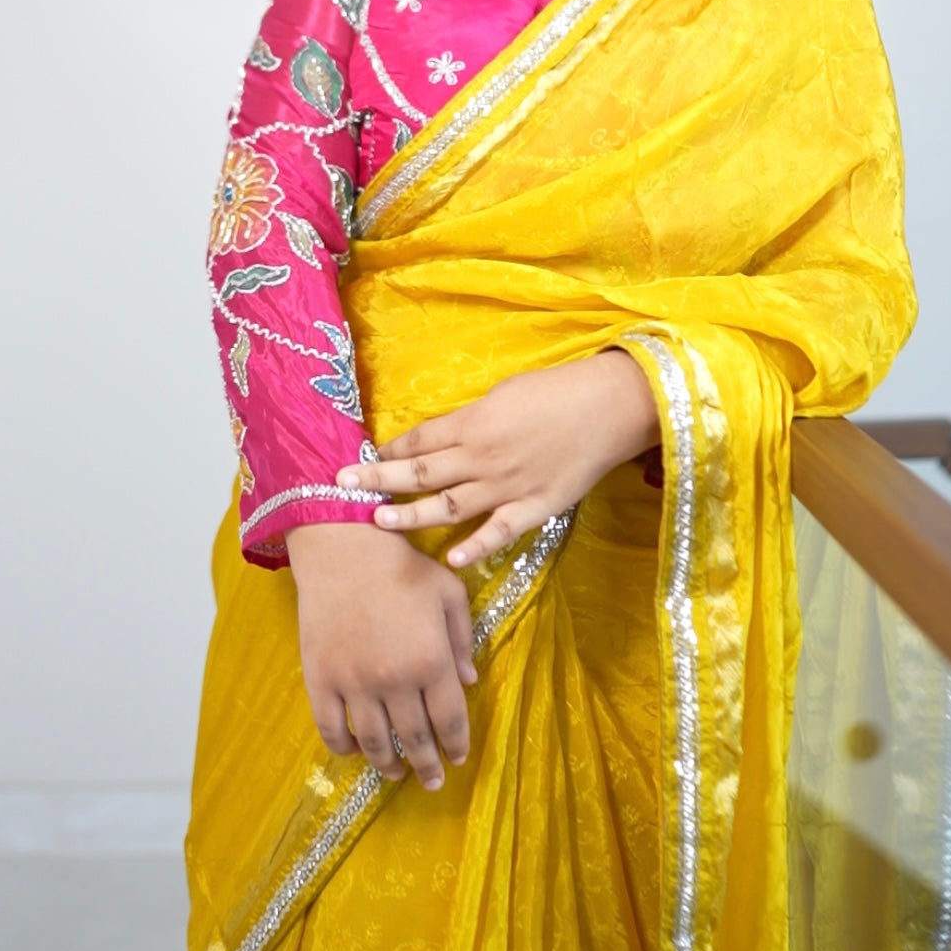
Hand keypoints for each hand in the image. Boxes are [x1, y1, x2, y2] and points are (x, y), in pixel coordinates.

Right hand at [285, 522, 476, 790]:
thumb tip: (470, 681)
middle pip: (416, 739)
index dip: (455, 745)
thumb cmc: (402, 565)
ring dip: (389, 764)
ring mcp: (355, 685)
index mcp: (431, 660)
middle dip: (428, 765)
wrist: (343, 548)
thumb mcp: (448, 592)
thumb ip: (461, 638)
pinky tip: (356, 751)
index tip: (457, 759)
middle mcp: (395, 681)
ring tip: (398, 773)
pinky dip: (345, 748)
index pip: (450, 720)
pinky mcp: (321, 681)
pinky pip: (332, 730)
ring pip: (375, 742)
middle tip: (432, 782)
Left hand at [335, 348, 659, 568]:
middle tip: (342, 487)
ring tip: (379, 521)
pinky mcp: (534, 508)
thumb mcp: (505, 393)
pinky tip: (451, 559)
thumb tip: (446, 435)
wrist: (609, 407)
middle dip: (379, 480)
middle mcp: (482, 456)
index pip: (419, 440)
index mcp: (474, 422)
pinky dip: (474, 547)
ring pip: (448, 506)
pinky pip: (498, 532)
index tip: (361, 459)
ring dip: (411, 515)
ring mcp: (507, 486)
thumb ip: (473, 418)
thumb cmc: (557, 390)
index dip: (388, 451)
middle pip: (420, 471)